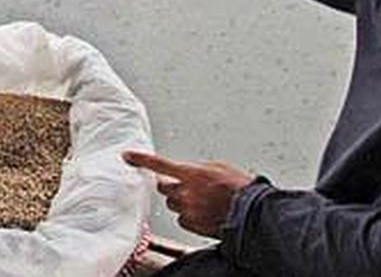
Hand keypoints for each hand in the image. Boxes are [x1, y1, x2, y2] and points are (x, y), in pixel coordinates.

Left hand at [123, 150, 254, 237]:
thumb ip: (196, 169)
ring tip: (202, 201)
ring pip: (173, 204)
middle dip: (172, 186)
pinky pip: (182, 219)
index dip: (141, 159)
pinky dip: (189, 216)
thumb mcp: (218, 167)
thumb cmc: (239, 188)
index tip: (127, 156)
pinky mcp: (193, 225)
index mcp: (191, 174)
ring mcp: (188, 210)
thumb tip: (188, 174)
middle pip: (164, 188)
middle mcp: (186, 192)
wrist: (253, 212)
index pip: (159, 164)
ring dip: (182, 202)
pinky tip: (204, 213)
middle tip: (188, 187)